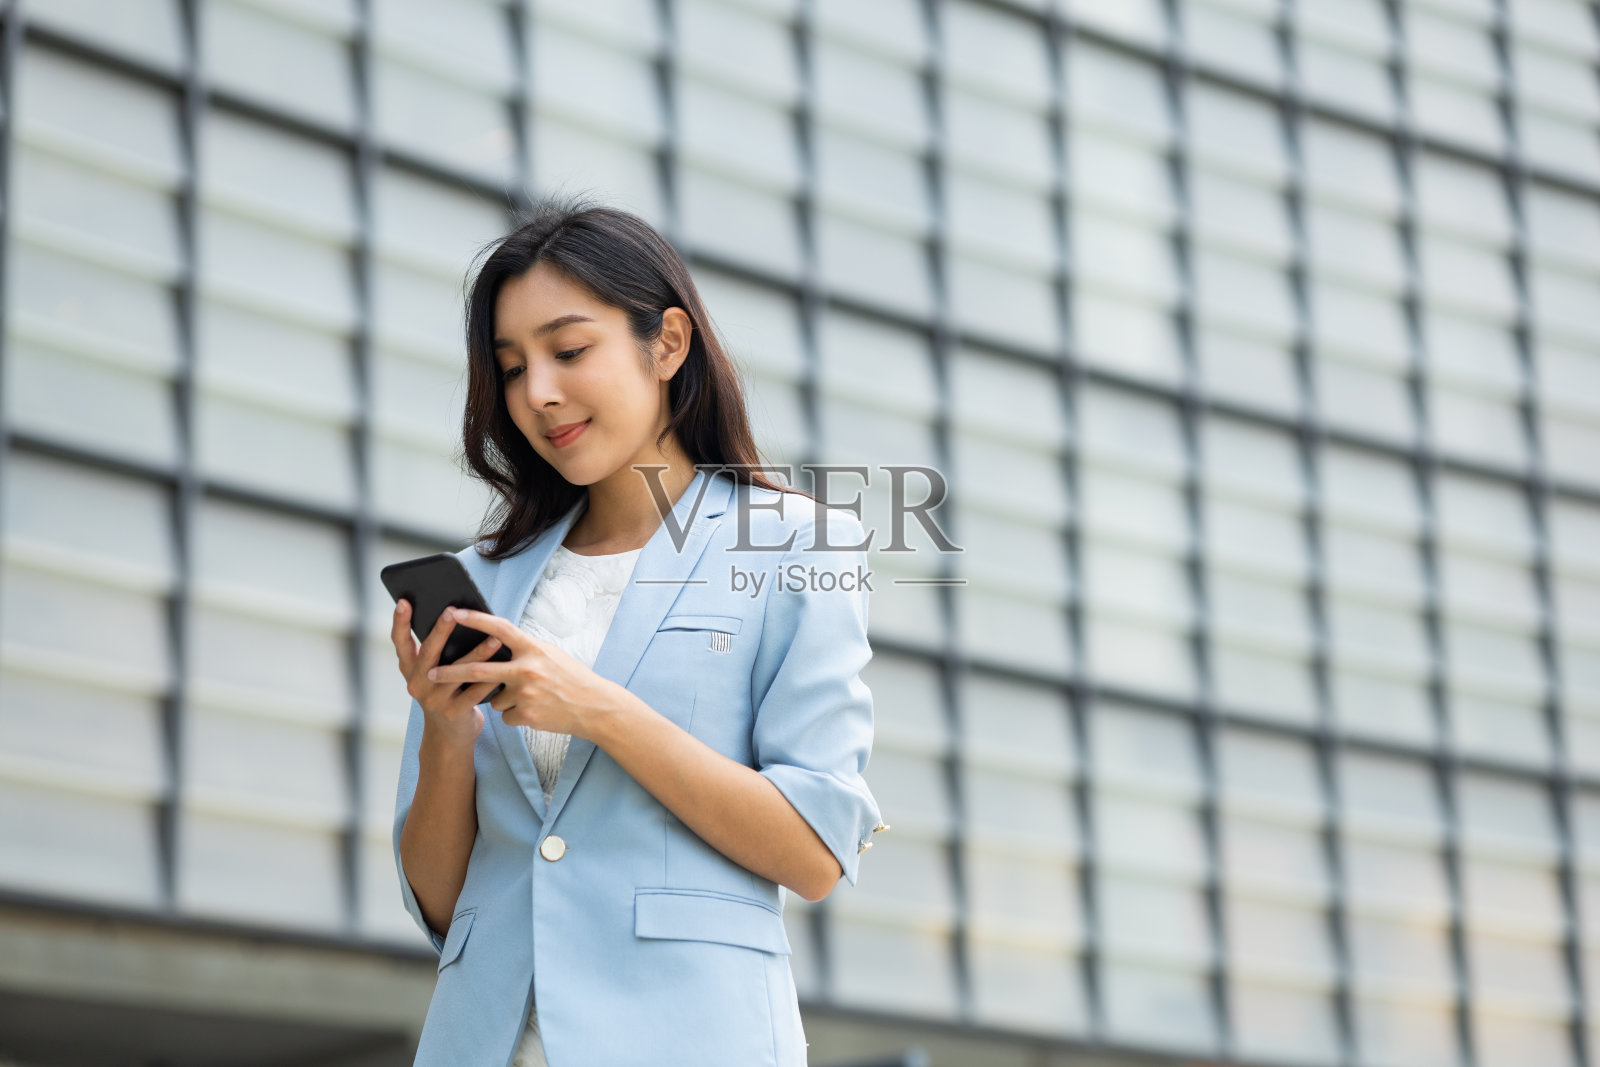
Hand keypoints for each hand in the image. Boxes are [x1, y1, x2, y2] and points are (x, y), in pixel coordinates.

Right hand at [392, 600, 503, 750]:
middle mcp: (417, 684)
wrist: (450, 736)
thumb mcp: (435, 674)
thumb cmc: (447, 694)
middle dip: (440, 631)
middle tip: (451, 611)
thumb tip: (460, 616)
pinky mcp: (453, 713)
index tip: (403, 601)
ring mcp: (434, 700)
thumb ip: (440, 653)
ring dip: (478, 653)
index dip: (400, 622)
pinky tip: (505, 667)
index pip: (400, 643)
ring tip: (494, 638)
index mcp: (411, 670)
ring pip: (457, 672)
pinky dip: (491, 678)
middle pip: (428, 653)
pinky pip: (475, 692)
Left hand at [424, 609, 628, 741]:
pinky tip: (535, 710)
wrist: (594, 707)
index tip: (453, 613)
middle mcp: (528, 670)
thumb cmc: (570, 677)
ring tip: (530, 697)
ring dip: (501, 698)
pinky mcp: (526, 716)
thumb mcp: (549, 654)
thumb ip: (522, 649)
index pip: (499, 630)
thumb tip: (492, 642)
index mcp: (533, 649)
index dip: (475, 620)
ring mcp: (526, 694)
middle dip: (451, 672)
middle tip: (431, 672)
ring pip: (493, 697)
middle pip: (479, 671)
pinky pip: (505, 715)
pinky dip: (514, 714)